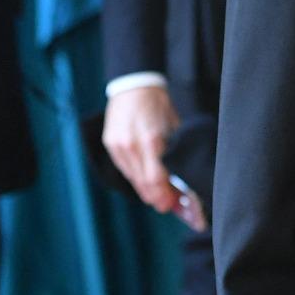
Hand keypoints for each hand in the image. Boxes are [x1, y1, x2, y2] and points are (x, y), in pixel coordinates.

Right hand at [102, 85, 180, 213]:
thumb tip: (183, 173)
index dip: (164, 194)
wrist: (133, 87)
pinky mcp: (111, 145)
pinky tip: (144, 185)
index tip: (172, 203)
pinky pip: (124, 168)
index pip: (156, 177)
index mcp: (151, 140)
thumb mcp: (174, 125)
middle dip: (156, 197)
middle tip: (167, 207)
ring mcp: (118, 146)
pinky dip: (135, 178)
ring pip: (133, 177)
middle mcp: (132, 145)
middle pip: (144, 181)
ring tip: (157, 200)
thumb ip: (177, 149)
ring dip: (145, 191)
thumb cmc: (159, 105)